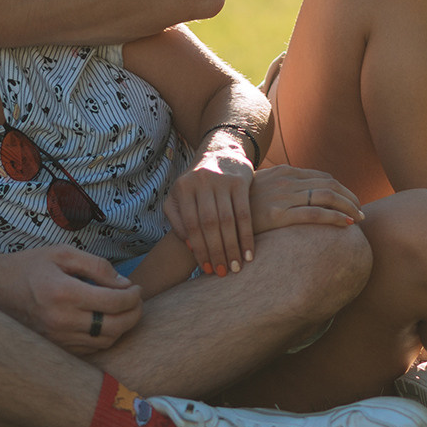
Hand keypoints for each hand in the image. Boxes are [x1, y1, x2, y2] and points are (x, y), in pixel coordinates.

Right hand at [0, 246, 144, 354]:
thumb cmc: (29, 266)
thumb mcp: (62, 253)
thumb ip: (97, 266)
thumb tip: (124, 284)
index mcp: (63, 293)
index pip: (113, 302)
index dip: (133, 296)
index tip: (137, 288)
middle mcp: (61, 320)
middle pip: (114, 327)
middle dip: (134, 314)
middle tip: (137, 301)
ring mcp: (57, 338)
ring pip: (105, 341)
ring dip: (122, 327)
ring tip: (124, 310)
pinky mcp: (55, 347)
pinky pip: (90, 349)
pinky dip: (105, 337)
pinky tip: (106, 322)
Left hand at [162, 141, 254, 276]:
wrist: (221, 153)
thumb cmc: (198, 184)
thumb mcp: (180, 196)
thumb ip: (178, 220)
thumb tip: (190, 246)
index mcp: (183, 188)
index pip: (190, 224)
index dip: (198, 249)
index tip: (206, 268)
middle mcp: (201, 183)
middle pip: (209, 224)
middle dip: (216, 251)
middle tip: (222, 273)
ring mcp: (221, 181)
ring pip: (227, 221)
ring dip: (232, 248)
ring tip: (235, 268)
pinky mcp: (240, 182)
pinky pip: (244, 213)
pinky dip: (247, 236)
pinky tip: (248, 253)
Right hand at [248, 164, 362, 235]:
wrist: (217, 215)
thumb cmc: (240, 205)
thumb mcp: (262, 190)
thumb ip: (281, 190)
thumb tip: (298, 198)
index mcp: (284, 172)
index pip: (322, 177)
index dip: (341, 189)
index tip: (351, 201)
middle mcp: (286, 180)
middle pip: (328, 185)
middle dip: (349, 198)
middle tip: (361, 211)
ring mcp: (282, 196)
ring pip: (326, 197)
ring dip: (347, 207)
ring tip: (359, 219)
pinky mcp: (278, 214)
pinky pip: (314, 214)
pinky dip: (335, 218)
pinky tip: (346, 225)